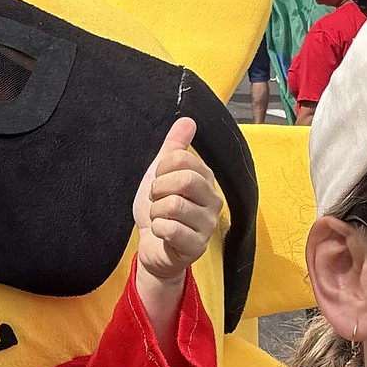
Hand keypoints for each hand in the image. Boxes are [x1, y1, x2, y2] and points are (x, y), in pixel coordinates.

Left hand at [135, 117, 220, 283]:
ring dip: (156, 211)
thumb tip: (188, 120)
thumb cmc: (160, 210)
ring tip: (160, 217)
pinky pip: (172, 229)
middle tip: (157, 200)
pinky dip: (157, 229)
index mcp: (206, 180)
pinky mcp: (197, 246)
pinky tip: (161, 232)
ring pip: (175, 205)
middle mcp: (213, 201)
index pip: (183, 159)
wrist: (152, 247)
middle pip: (185, 180)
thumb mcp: (162, 174)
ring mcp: (207, 225)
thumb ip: (175, 147)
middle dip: (159, 189)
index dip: (161, 170)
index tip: (159, 182)